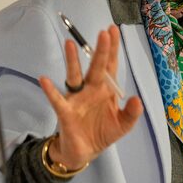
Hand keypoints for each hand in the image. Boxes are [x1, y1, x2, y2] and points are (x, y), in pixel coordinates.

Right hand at [39, 25, 142, 169]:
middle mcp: (91, 89)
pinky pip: (56, 99)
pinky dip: (50, 90)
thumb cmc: (103, 132)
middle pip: (96, 66)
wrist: (85, 152)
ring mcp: (77, 98)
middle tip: (103, 32)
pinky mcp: (65, 111)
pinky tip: (44, 79)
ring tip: (70, 44)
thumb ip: (131, 113)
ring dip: (72, 61)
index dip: (112, 49)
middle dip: (100, 50)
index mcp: (106, 89)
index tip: (113, 30)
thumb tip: (137, 99)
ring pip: (74, 75)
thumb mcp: (123, 125)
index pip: (110, 65)